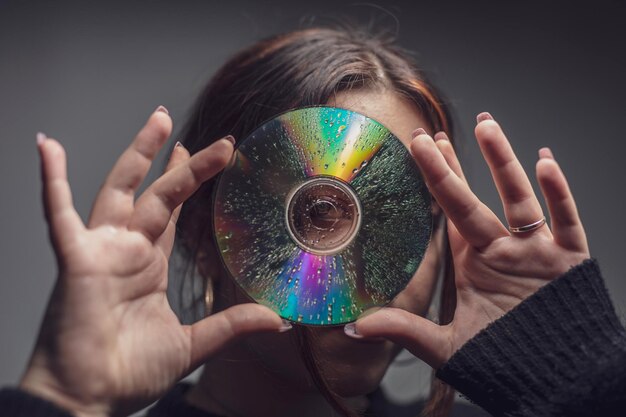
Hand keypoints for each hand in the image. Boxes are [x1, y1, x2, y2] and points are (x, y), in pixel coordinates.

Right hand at [20, 107, 289, 416]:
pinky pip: (59, 214)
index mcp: (149, 265)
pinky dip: (52, 182)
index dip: (191, 183)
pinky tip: (50, 150)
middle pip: (157, 193)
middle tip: (206, 136)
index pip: (174, 212)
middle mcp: (127, 251)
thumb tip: (279, 322)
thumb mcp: (194, 343)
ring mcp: (102, 250)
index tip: (215, 157)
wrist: (90, 399)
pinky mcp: (77, 259)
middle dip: (180, 163)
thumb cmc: (130, 372)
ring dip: (139, 155)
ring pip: (122, 190)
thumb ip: (232, 325)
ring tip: (159, 120)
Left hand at [349, 112, 589, 367]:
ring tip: (487, 128)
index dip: (435, 179)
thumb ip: (404, 329)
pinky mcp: (570, 262)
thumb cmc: (503, 359)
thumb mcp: (446, 344)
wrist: (553, 380)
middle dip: (457, 165)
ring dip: (504, 163)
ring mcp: (536, 252)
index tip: (419, 148)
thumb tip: (354, 328)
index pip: (450, 210)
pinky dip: (558, 194)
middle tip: (437, 132)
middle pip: (477, 198)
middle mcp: (503, 249)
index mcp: (476, 260)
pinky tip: (544, 163)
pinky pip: (566, 222)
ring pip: (520, 199)